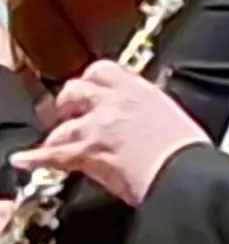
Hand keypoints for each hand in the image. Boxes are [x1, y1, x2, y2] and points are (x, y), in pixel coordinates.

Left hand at [17, 60, 207, 205]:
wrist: (184, 173)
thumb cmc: (187, 153)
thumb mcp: (176, 118)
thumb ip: (154, 112)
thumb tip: (151, 117)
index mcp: (140, 91)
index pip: (103, 71)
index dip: (91, 81)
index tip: (91, 89)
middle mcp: (113, 102)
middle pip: (75, 91)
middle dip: (68, 103)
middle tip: (68, 113)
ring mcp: (96, 126)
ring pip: (62, 124)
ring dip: (56, 134)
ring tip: (52, 142)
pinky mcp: (84, 151)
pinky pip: (50, 154)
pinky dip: (35, 158)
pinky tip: (25, 160)